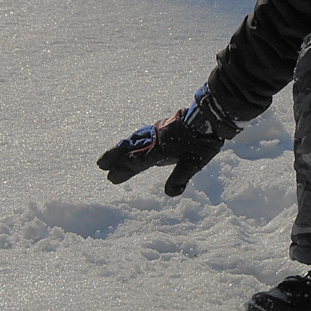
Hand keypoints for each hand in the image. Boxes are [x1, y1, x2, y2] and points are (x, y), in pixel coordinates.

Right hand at [97, 85, 239, 195]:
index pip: (136, 162)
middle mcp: (154, 139)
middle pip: (129, 148)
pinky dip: (133, 139)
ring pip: (134, 139)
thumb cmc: (203, 140)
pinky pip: (142, 134)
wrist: (210, 116)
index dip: (123, 170)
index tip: (110, 177)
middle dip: (114, 156)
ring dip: (121, 147)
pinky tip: (134, 141)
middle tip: (100, 165)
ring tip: (112, 153)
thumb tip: (171, 193)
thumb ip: (180, 177)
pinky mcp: (162, 126)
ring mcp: (157, 131)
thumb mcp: (194, 162)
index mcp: (159, 149)